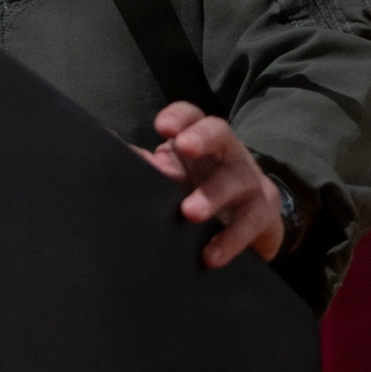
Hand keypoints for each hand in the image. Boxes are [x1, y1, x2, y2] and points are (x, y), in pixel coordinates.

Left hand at [131, 101, 283, 266]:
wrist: (251, 224)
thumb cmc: (202, 190)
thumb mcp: (174, 175)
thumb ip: (145, 166)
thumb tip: (107, 148)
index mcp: (202, 140)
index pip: (192, 116)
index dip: (179, 117)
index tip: (162, 127)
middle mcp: (228, 153)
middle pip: (220, 132)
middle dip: (202, 137)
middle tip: (184, 147)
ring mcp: (250, 181)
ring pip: (236, 180)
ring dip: (212, 195)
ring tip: (190, 212)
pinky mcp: (263, 213)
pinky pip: (250, 223)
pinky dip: (230, 240)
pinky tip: (211, 255)